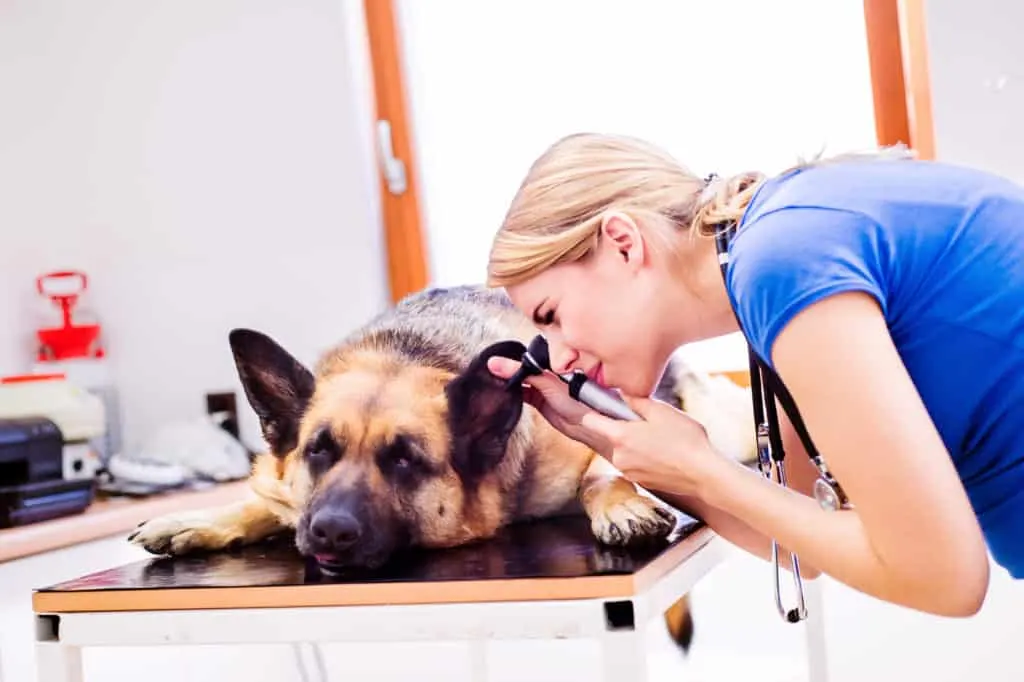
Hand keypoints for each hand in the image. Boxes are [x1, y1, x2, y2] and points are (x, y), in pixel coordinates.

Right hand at [487, 357, 613, 456]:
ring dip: (510, 383)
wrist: (585, 425)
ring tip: (494, 381)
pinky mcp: (540, 402)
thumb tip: (498, 364)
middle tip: (491, 370)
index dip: (512, 358)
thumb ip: (523, 373)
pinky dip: (514, 394)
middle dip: (509, 370)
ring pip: (521, 382)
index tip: (495, 360)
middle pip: (523, 369)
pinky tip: (506, 393)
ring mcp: (544, 388)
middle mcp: (547, 374)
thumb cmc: (577, 400)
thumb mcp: (547, 382)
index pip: (527, 357)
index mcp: (552, 363)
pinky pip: (524, 394)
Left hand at [579, 395, 731, 497]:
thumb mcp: (661, 411)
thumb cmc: (685, 440)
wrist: (703, 474)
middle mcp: (618, 457)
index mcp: (619, 436)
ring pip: (621, 451)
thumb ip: (636, 401)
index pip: (588, 421)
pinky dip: (641, 457)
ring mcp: (628, 471)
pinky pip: (632, 464)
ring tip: (656, 439)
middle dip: (620, 427)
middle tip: (644, 423)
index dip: (592, 411)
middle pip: (607, 436)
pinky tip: (660, 453)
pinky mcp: (639, 481)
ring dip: (631, 443)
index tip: (599, 406)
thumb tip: (622, 395)